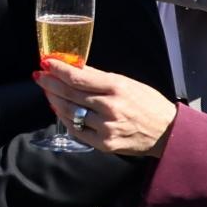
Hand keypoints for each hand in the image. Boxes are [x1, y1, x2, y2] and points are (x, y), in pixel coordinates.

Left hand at [36, 60, 178, 156]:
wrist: (167, 132)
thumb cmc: (147, 103)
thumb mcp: (128, 83)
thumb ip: (100, 77)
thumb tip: (73, 67)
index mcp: (117, 87)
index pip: (78, 77)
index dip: (58, 69)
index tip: (45, 62)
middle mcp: (110, 107)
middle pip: (70, 93)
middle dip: (50, 83)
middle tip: (39, 76)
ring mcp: (106, 127)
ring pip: (69, 112)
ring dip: (54, 99)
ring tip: (47, 91)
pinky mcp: (104, 144)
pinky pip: (76, 130)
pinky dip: (64, 118)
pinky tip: (58, 109)